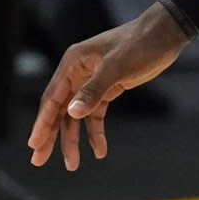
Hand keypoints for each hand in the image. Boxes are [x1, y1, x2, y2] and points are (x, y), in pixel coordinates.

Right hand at [28, 3, 186, 170]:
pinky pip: (96, 113)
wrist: (164, 34)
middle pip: (59, 109)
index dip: (42, 123)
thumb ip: (94, 90)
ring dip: (74, 139)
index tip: (34, 145)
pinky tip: (100, 150)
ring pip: (77, 115)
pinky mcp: (109, 87)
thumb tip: (72, 113)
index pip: (52, 98)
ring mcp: (93, 81)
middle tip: (38, 161)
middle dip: (51, 135)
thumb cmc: (139, 44)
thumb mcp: (117, 67)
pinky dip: (96, 131)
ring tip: (73, 165)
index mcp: (73, 62)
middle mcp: (78, 72)